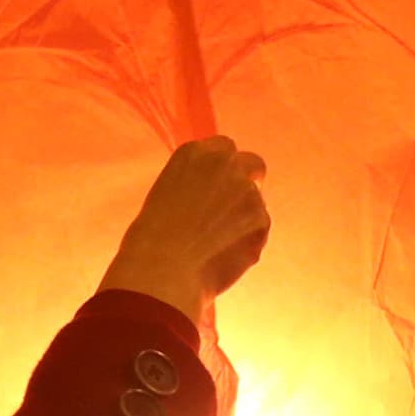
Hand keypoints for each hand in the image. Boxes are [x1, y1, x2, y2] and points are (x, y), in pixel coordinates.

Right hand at [100, 137, 271, 324]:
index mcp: (195, 152)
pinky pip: (260, 230)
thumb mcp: (168, 195)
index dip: (224, 170)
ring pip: (255, 203)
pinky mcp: (261, 218)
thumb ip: (199, 184)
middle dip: (250, 180)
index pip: (224, 148)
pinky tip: (221, 256)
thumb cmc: (153, 239)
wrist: (162, 267)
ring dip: (243, 219)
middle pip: (252, 163)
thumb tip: (220, 195)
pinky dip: (247, 243)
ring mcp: (246, 189)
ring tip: (212, 246)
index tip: (220, 187)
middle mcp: (225, 163)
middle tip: (237, 207)